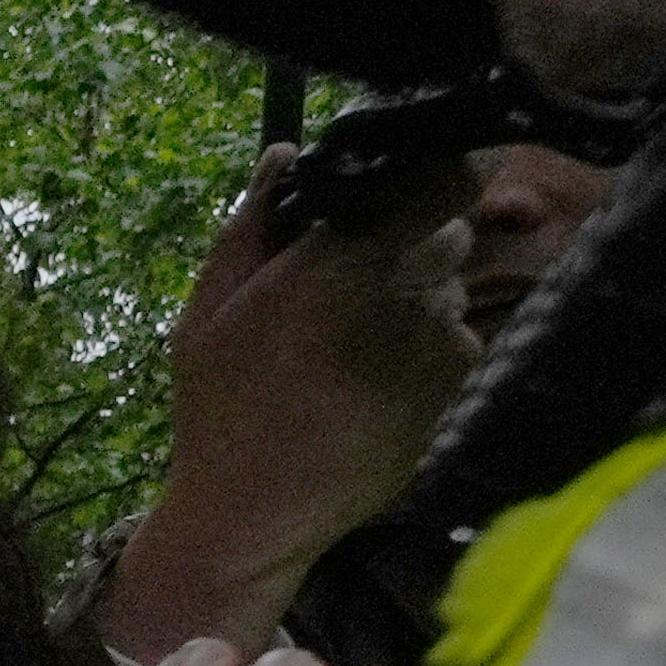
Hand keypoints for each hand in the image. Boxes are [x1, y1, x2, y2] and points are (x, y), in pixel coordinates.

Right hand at [91, 152, 478, 665]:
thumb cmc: (220, 410)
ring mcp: (438, 342)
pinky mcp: (454, 386)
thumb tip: (286, 153)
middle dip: (411, 246)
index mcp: (339, 262)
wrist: (255, 513)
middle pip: (447, 232)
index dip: (435, 175)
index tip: (404, 191)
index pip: (443, 178)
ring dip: (419, 303)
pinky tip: (377, 385)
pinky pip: (457, 343)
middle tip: (355, 288)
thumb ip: (252, 224)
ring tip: (356, 351)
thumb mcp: (208, 312)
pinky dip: (428, 353)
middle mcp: (404, 292)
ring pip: (451, 290)